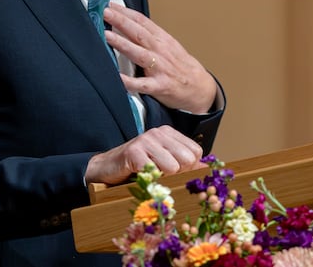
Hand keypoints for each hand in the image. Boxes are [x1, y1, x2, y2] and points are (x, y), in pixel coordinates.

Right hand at [85, 125, 203, 184]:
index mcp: (169, 133)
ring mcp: (146, 140)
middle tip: (161, 175)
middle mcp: (159, 132)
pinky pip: (154, 172)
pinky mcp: (134, 152)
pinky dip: (149, 179)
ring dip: (162, 178)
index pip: (196, 151)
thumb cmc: (138, 165)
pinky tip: (140, 174)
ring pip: (173, 167)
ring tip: (150, 175)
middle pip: (188, 159)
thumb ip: (185, 164)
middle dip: (178, 174)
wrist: (107, 167)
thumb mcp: (164, 162)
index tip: (175, 172)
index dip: (189, 167)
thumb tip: (205, 169)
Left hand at [103, 4, 217, 113]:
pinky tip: (116, 78)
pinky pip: (142, 85)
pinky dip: (129, 81)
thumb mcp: (169, 46)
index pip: (142, 21)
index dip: (126, 12)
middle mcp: (161, 51)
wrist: (200, 88)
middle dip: (121, 22)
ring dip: (123, 44)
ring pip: (139, 54)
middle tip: (105, 12)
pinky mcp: (160, 86)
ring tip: (107, 36)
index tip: (111, 5)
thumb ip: (150, 37)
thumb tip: (127, 26)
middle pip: (139, 33)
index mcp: (162, 39)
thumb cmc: (181, 67)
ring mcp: (160, 68)